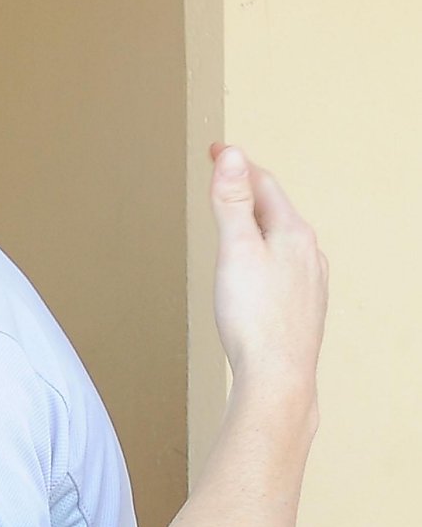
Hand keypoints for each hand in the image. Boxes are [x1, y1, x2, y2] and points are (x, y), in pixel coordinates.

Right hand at [208, 144, 328, 393]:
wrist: (277, 376)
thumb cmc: (254, 319)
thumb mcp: (235, 251)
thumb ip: (231, 203)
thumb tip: (232, 157)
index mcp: (293, 233)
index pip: (263, 184)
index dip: (236, 165)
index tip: (216, 151)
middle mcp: (308, 254)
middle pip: (276, 210)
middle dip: (249, 193)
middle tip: (226, 179)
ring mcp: (309, 282)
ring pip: (283, 241)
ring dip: (260, 225)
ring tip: (240, 221)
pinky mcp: (303, 308)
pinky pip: (285, 268)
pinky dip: (267, 255)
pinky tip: (259, 272)